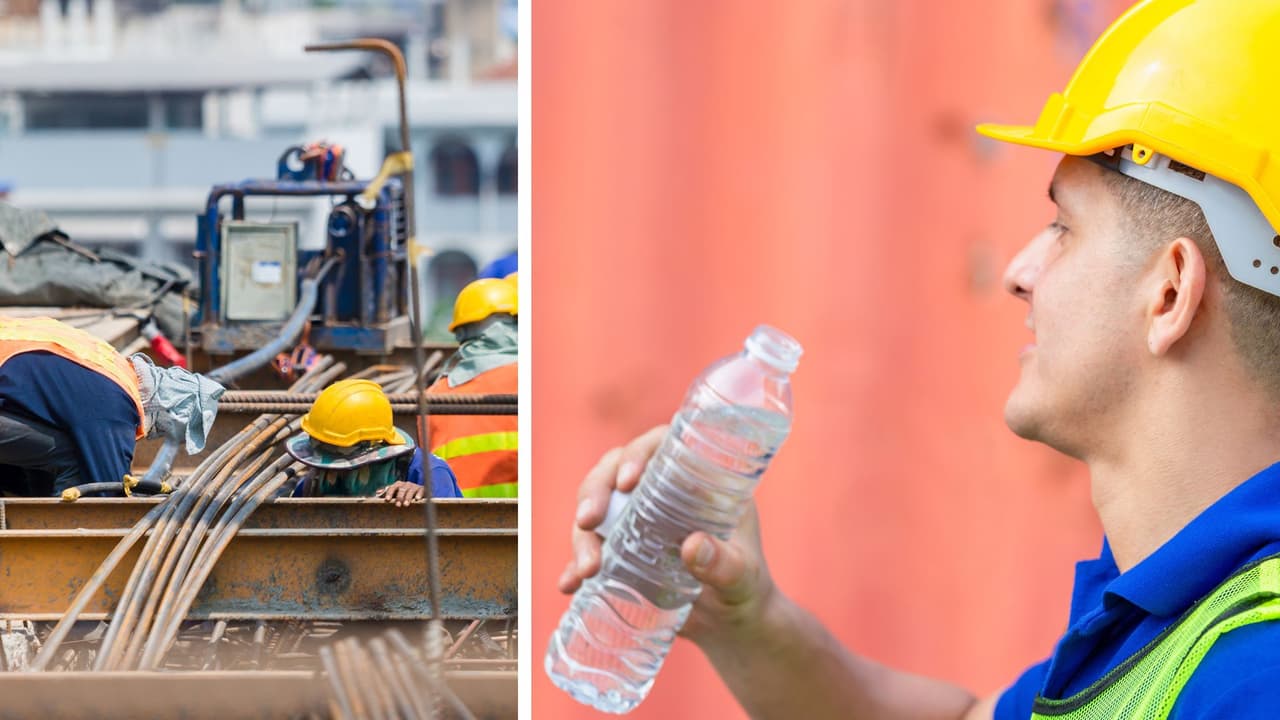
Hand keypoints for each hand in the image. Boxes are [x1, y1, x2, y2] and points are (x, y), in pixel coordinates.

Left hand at [376, 481, 423, 506]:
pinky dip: (419, 494)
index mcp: (398, 485)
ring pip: (410, 491)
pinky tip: (417, 499)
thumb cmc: (403, 494)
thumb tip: (377, 492)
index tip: (387, 500)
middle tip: (397, 505)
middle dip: (399, 497)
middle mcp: (406, 484)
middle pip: (402, 489)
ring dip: (408, 497)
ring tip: (406, 504)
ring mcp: (414, 486)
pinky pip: (421, 490)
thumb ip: (386, 493)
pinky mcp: (422, 489)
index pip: (392, 487)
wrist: (418, 492)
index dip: (390, 493)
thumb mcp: (395, 493)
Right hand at [557, 425, 778, 648]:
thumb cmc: (745, 588)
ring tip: (587, 570)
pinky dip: (574, 564)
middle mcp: (659, 492)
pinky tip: (569, 584)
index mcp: (695, 480)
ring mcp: (635, 520)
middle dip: (595, 492)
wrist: (730, 624)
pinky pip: (589, 548)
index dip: (638, 453)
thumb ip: (724, 563)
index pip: (660, 446)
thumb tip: (692, 546)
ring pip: (596, 508)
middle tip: (588, 522)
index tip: (627, 481)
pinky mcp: (619, 550)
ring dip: (582, 534)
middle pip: (614, 471)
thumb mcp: (741, 576)